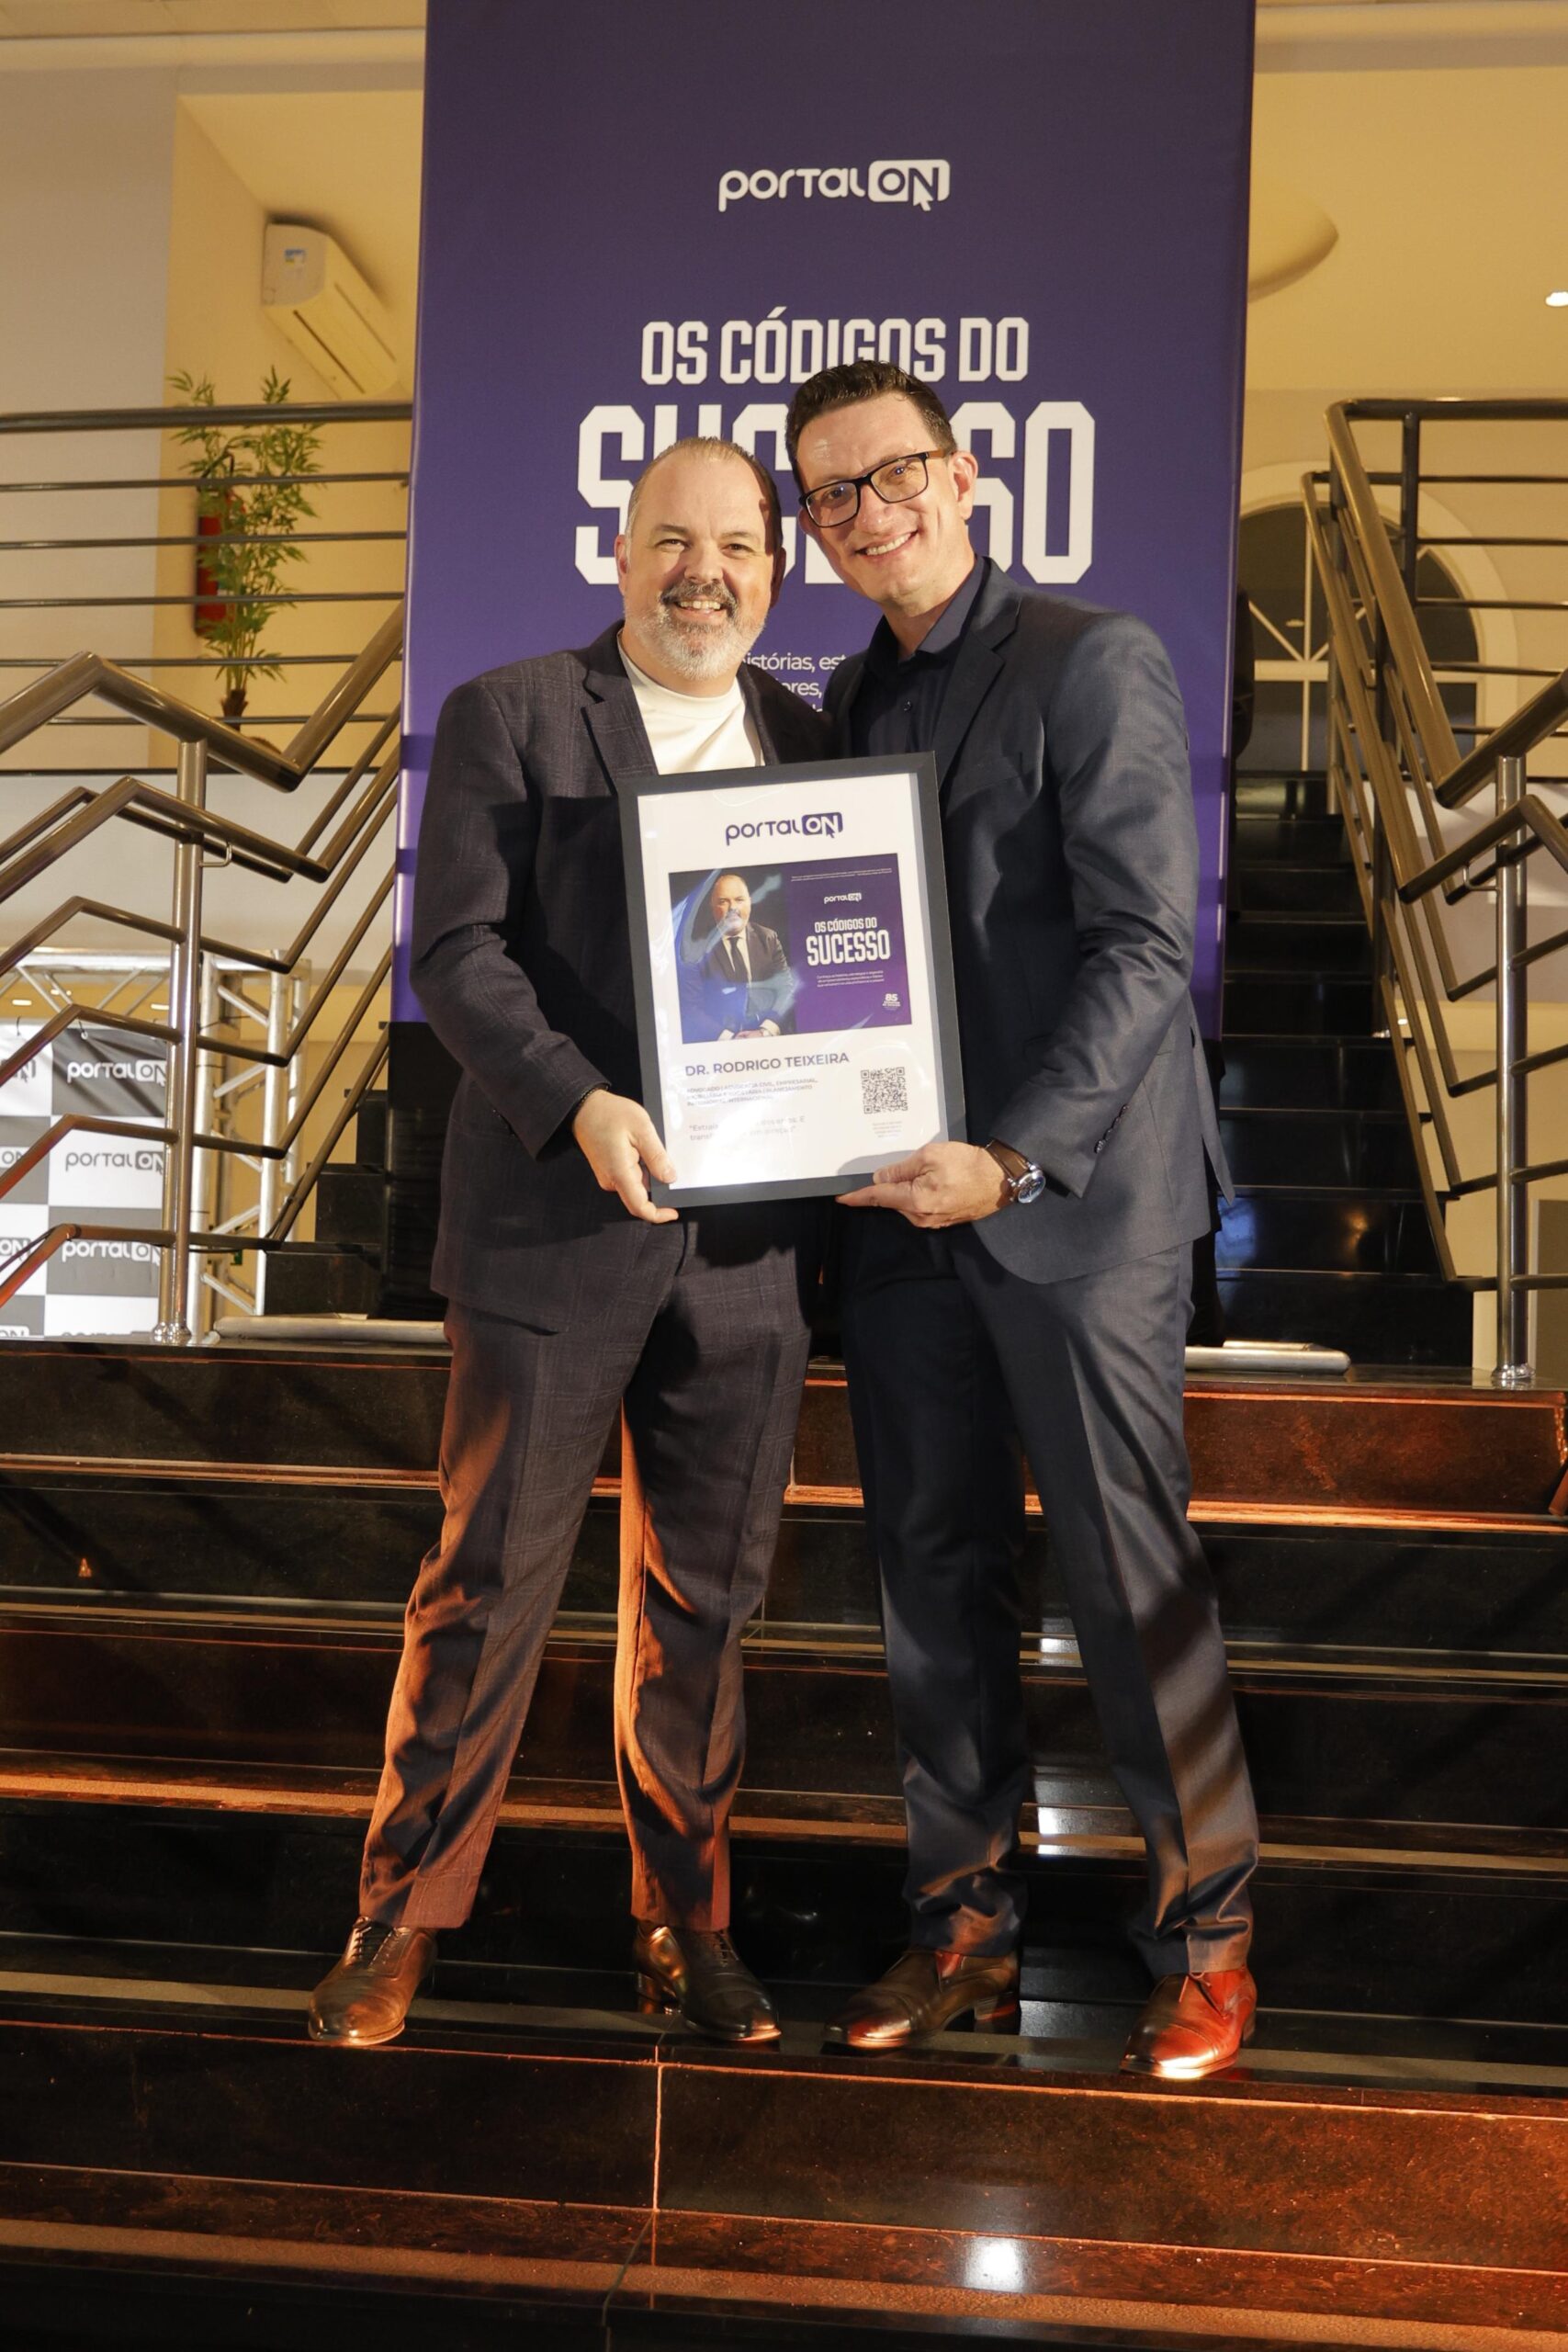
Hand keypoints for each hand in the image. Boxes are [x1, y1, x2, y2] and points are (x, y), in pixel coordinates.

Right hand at [572, 1089, 677, 1222]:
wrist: (583, 1107)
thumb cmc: (609, 1113)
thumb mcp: (641, 1128)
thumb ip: (656, 1156)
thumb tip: (670, 1177)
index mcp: (619, 1173)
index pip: (639, 1207)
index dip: (658, 1214)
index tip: (674, 1211)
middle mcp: (611, 1179)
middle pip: (640, 1197)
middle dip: (659, 1187)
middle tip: (672, 1164)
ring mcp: (609, 1175)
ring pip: (637, 1185)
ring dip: (651, 1174)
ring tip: (657, 1149)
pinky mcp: (609, 1169)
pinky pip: (630, 1176)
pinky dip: (643, 1167)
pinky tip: (646, 1149)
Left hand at [838, 1141, 1007, 1227]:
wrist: (1000, 1179)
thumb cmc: (968, 1165)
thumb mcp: (930, 1156)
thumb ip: (901, 1168)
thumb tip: (881, 1178)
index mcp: (915, 1201)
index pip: (878, 1198)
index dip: (857, 1197)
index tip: (841, 1197)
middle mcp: (921, 1217)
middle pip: (892, 1200)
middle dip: (890, 1185)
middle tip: (906, 1165)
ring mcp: (932, 1221)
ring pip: (906, 1203)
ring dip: (908, 1188)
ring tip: (930, 1170)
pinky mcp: (941, 1220)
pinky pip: (920, 1207)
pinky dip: (918, 1194)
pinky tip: (934, 1180)